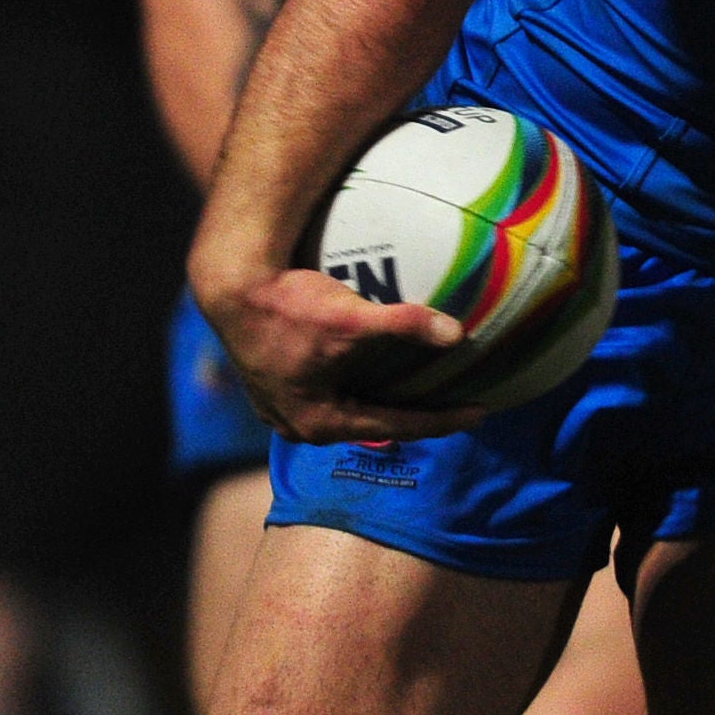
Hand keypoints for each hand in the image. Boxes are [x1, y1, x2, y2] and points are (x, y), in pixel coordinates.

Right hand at [198, 263, 484, 445]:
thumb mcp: (352, 318)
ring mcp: (284, 410)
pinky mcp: (278, 388)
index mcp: (321, 422)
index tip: (481, 414)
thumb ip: (406, 324)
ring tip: (425, 394)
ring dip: (386, 403)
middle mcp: (301, 426)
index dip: (443, 420)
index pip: (399, 426)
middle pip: (375, 424)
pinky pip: (332, 395)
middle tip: (459, 406)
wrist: (233, 288)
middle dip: (418, 417)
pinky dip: (361, 388)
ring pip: (351, 412)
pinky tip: (379, 375)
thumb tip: (457, 333)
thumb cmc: (290, 305)